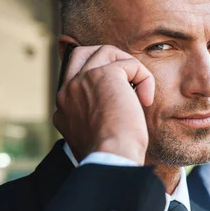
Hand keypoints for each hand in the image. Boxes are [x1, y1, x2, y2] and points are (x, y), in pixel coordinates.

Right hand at [53, 44, 154, 164]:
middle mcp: (68, 91)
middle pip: (82, 54)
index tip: (119, 98)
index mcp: (63, 107)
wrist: (113, 158)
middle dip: (108, 60)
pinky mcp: (104, 74)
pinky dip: (145, 79)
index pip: (74, 77)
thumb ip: (95, 117)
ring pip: (106, 52)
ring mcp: (83, 80)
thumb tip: (114, 107)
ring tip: (140, 92)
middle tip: (128, 78)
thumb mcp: (95, 136)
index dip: (99, 79)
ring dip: (129, 68)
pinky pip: (130, 64)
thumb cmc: (112, 155)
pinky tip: (146, 100)